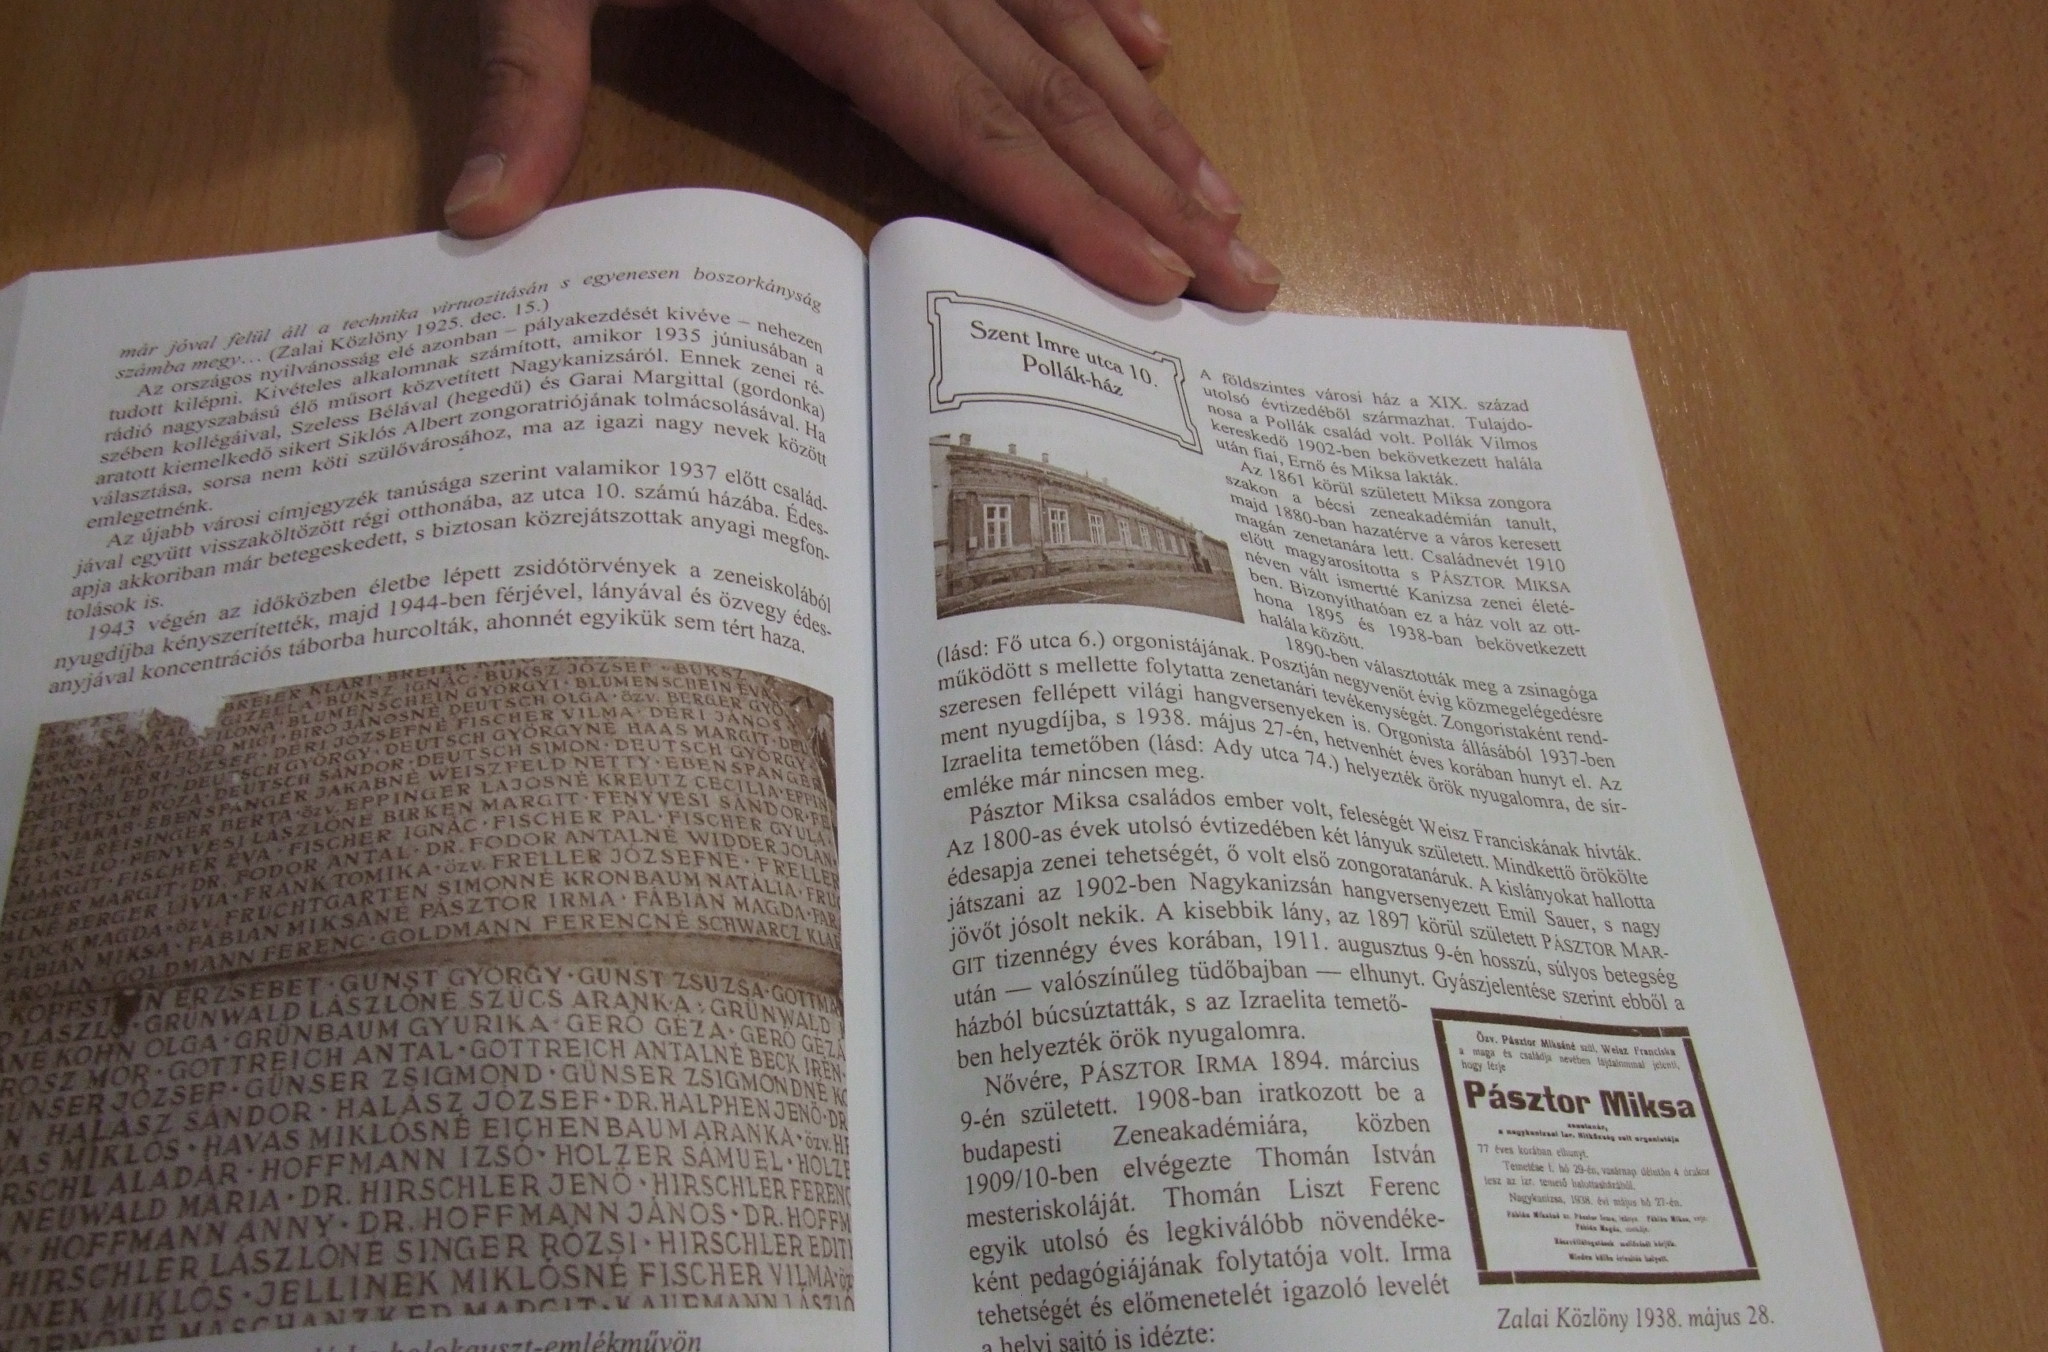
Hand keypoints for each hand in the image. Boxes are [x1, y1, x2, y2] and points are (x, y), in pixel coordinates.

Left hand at [444, 0, 1280, 309]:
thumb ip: (518, 81)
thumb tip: (476, 224)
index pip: (966, 121)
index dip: (1060, 208)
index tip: (1149, 281)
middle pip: (1049, 94)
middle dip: (1150, 196)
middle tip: (1248, 280)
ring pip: (1062, 27)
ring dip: (1145, 122)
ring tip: (1223, 202)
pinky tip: (1150, 45)